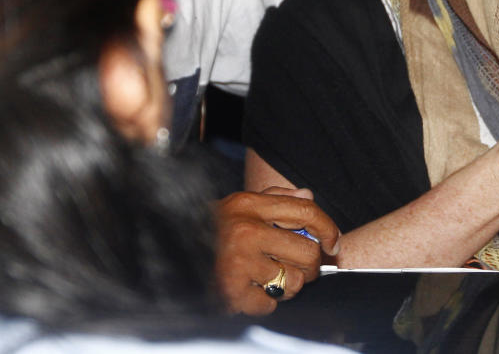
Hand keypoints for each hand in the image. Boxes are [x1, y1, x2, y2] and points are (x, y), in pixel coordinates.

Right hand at [215, 187, 340, 314]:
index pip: (305, 211)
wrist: (162, 252)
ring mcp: (239, 262)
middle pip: (306, 252)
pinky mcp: (231, 291)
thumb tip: (308, 196)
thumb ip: (275, 198)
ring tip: (271, 281)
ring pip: (293, 282)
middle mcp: (246, 231)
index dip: (328, 228)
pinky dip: (265, 303)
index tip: (333, 244)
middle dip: (311, 267)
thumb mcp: (237, 204)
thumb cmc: (207, 230)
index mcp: (249, 205)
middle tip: (302, 271)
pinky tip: (250, 292)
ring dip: (289, 287)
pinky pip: (270, 303)